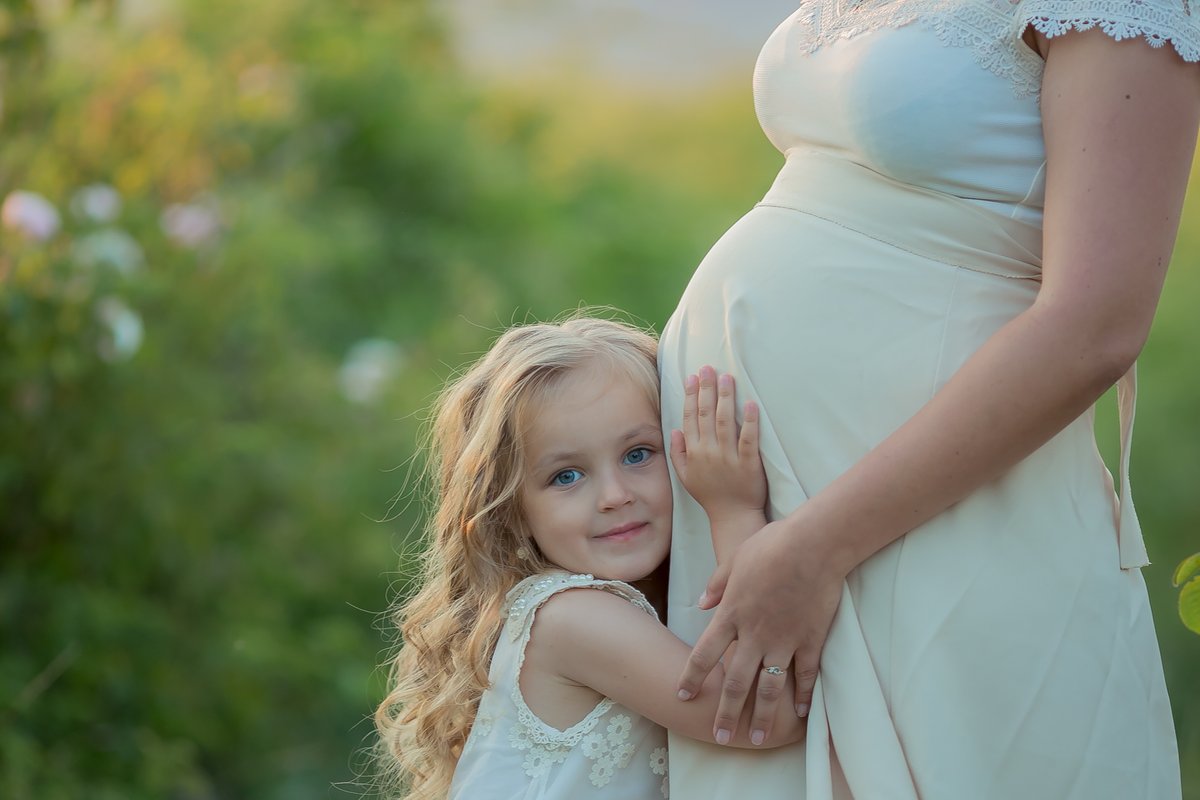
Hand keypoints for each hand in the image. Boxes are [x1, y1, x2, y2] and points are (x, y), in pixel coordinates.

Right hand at [669, 365, 765, 523]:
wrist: (732, 517)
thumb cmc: (710, 495)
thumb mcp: (685, 477)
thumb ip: (678, 453)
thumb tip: (675, 430)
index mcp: (693, 452)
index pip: (690, 418)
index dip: (691, 396)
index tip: (693, 377)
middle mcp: (708, 452)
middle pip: (706, 414)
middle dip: (707, 388)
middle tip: (709, 368)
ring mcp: (728, 457)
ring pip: (724, 421)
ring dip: (725, 397)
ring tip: (727, 378)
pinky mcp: (748, 463)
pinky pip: (748, 439)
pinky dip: (748, 421)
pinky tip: (750, 404)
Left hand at [677, 515, 844, 744]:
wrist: (813, 545)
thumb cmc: (772, 545)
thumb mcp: (736, 559)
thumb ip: (718, 584)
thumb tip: (702, 602)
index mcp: (732, 614)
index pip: (705, 654)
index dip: (692, 678)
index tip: (683, 695)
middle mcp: (755, 634)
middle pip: (736, 681)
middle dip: (726, 712)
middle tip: (719, 736)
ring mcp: (785, 640)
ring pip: (769, 687)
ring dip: (762, 716)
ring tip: (756, 738)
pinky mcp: (812, 639)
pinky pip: (807, 675)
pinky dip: (804, 696)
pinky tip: (800, 713)